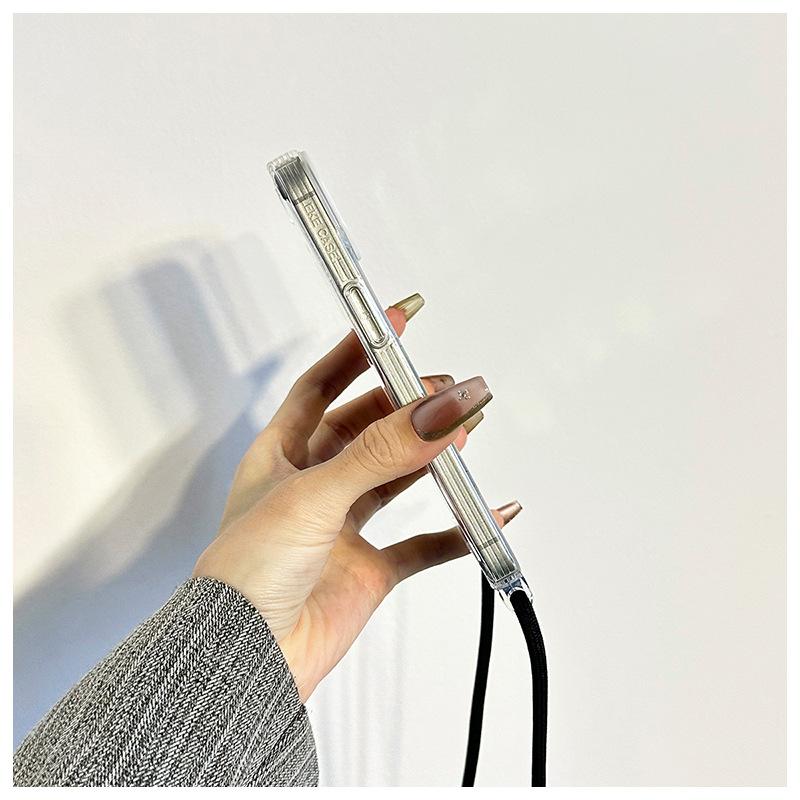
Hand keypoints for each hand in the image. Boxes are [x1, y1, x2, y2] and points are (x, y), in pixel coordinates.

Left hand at [192, 293, 522, 702]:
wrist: (243, 665)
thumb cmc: (242, 578)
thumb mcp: (311, 496)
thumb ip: (379, 453)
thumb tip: (437, 409)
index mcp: (280, 456)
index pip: (322, 385)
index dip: (358, 350)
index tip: (395, 321)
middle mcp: (312, 486)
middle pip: (368, 427)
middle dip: (408, 404)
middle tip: (449, 390)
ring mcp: (342, 528)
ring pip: (397, 477)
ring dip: (431, 454)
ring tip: (465, 431)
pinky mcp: (367, 571)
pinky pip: (422, 543)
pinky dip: (455, 530)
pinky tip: (483, 515)